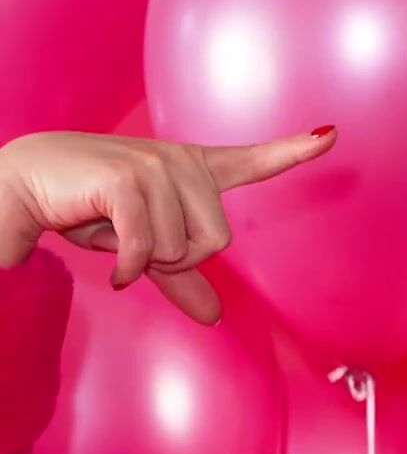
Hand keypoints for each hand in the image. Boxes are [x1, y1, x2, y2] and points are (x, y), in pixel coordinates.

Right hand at [0, 126, 336, 322]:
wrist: (20, 185)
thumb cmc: (83, 209)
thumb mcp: (143, 248)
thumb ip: (182, 276)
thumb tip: (215, 317)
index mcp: (192, 170)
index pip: (251, 161)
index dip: (291, 152)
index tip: (328, 135)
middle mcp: (181, 162)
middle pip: (218, 242)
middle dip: (175, 258)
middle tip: (134, 241)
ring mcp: (156, 166)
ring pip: (183, 248)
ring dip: (144, 259)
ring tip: (110, 230)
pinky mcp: (129, 180)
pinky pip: (150, 249)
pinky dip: (127, 266)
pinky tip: (106, 255)